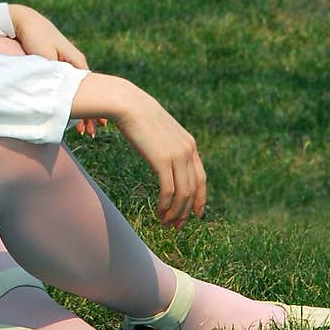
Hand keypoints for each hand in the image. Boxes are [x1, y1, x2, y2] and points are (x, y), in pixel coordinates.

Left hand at [7, 4, 105, 137]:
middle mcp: (74, 62)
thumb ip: (54, 74)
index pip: (88, 92)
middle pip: (85, 93)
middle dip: (89, 113)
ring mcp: (66, 62)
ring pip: (76, 90)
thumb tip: (61, 93)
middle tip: (91, 133)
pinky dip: (70, 98)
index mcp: (75, 61)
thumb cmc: (34, 37)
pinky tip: (69, 109)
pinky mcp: (57, 61)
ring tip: (82, 128)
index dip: (91, 111)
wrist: (25, 20)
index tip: (94, 127)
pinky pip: (67, 85)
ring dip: (79, 108)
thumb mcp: (45, 57)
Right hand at [69, 73, 206, 226]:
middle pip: (193, 189)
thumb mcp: (160, 132)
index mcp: (189, 144)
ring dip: (175, 212)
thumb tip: (164, 159)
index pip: (201, 178)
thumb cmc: (139, 118)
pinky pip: (169, 190)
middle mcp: (188, 150)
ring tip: (166, 222)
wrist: (129, 104)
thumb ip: (167, 146)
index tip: (194, 214)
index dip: (199, 199)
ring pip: (183, 193)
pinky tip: (160, 212)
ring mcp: (177, 155)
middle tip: (176, 225)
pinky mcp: (163, 160)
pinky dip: (166, 205)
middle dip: (186, 211)